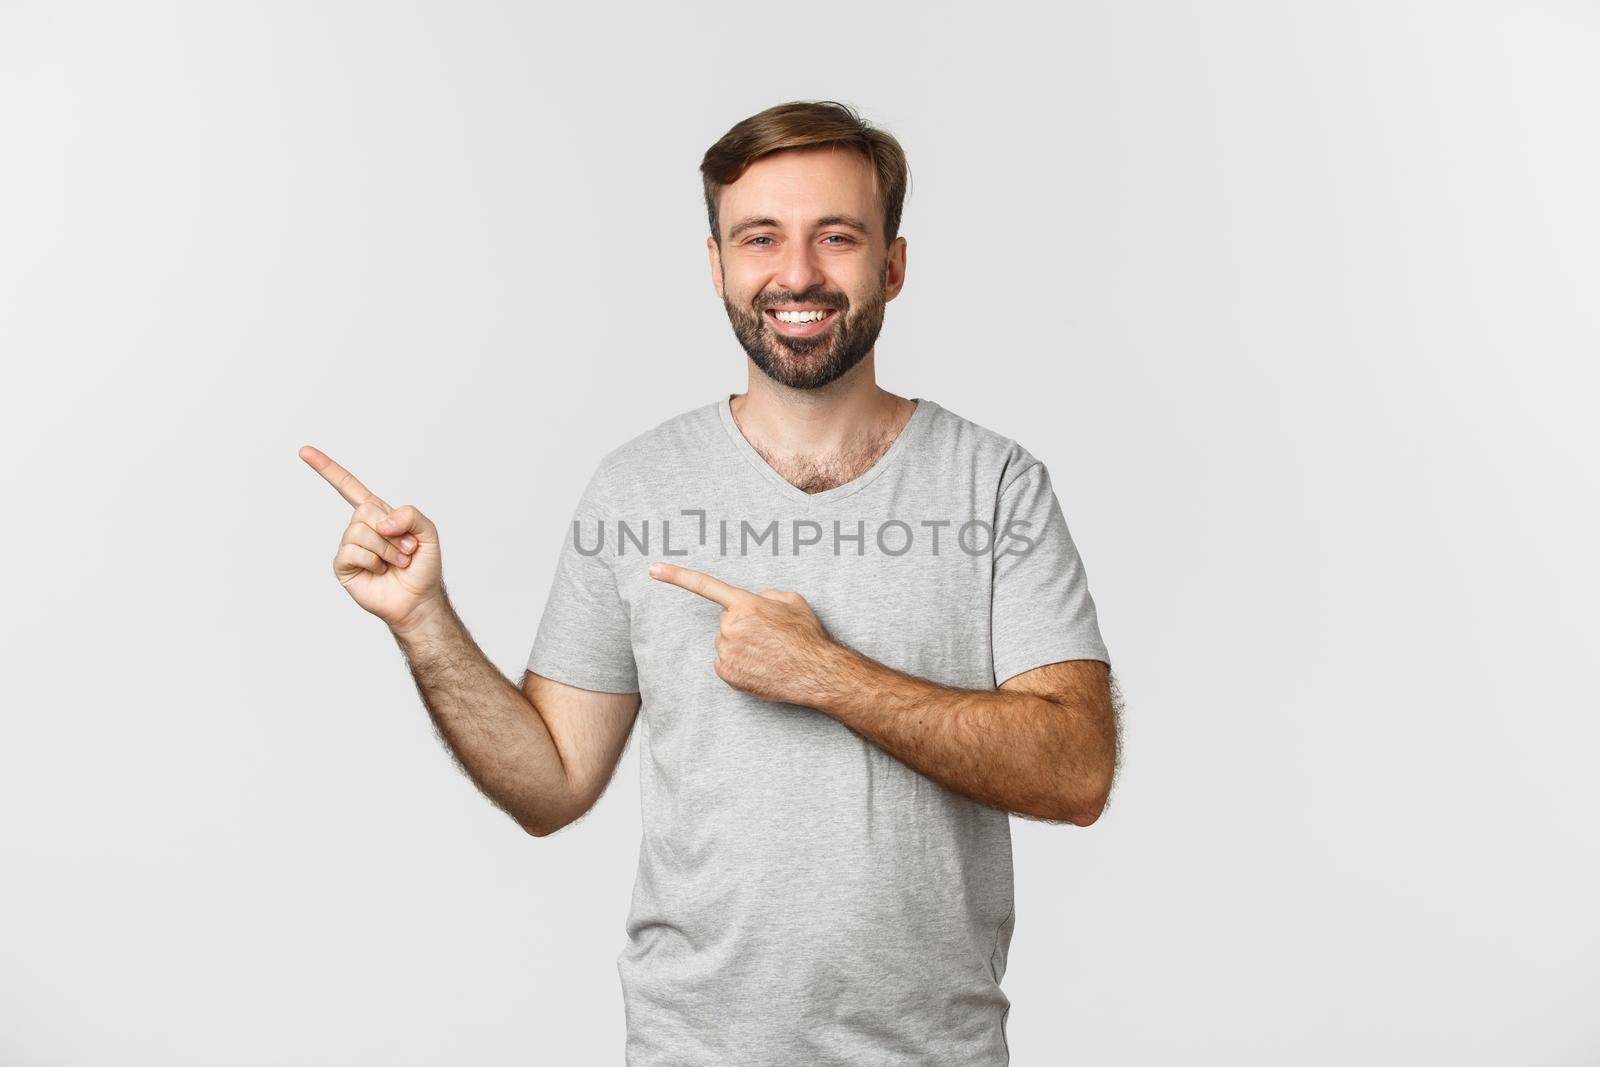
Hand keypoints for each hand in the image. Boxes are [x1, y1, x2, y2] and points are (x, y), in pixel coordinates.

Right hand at [300, 444, 444, 632]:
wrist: (418, 600)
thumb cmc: (423, 566)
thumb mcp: (428, 532)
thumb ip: (410, 515)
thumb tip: (380, 522)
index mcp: (378, 513)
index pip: (349, 487)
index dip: (327, 469)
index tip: (304, 451)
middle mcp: (360, 527)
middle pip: (365, 510)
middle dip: (392, 531)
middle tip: (407, 550)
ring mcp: (350, 546)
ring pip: (359, 532)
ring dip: (386, 549)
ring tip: (397, 562)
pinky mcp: (343, 566)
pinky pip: (351, 552)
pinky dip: (372, 561)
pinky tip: (380, 570)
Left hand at [648, 561, 845, 705]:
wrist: (816, 673)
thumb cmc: (807, 636)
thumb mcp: (792, 600)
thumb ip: (765, 594)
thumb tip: (752, 602)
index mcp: (745, 604)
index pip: (704, 585)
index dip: (676, 575)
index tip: (653, 568)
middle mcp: (730, 627)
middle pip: (726, 621)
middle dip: (743, 624)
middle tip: (769, 635)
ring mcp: (726, 652)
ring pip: (725, 643)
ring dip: (742, 645)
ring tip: (769, 653)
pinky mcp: (726, 674)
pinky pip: (725, 662)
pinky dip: (740, 664)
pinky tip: (761, 666)